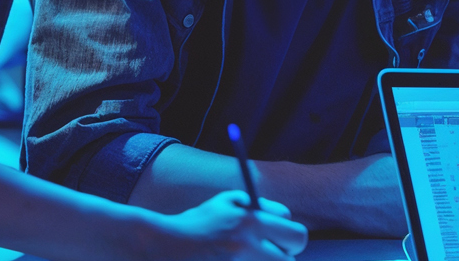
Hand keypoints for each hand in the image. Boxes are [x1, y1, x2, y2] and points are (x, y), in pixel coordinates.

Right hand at [137, 191, 307, 259]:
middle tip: (269, 254)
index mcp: (250, 223)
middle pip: (291, 259)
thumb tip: (282, 214)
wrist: (162, 249)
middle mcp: (248, 247)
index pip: (296, 234)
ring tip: (242, 256)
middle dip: (283, 256)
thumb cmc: (193, 225)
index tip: (280, 239)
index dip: (290, 237)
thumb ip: (254, 205)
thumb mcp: (222, 204)